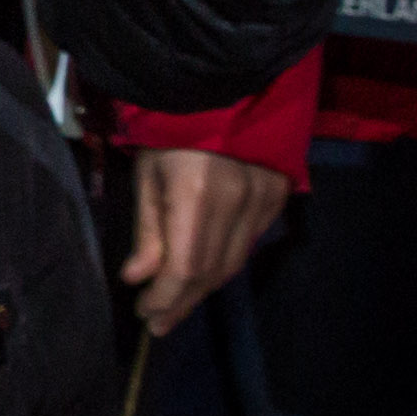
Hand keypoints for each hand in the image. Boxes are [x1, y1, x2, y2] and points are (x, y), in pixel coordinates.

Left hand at [118, 146, 285, 336]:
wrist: (221, 93)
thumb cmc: (169, 131)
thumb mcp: (146, 175)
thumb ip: (147, 229)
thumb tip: (137, 278)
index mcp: (198, 194)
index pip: (186, 266)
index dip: (167, 297)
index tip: (147, 314)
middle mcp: (238, 203)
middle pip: (213, 272)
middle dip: (183, 301)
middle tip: (159, 322)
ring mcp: (265, 202)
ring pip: (235, 263)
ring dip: (204, 288)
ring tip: (175, 305)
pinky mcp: (278, 199)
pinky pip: (249, 244)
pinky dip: (224, 263)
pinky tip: (203, 274)